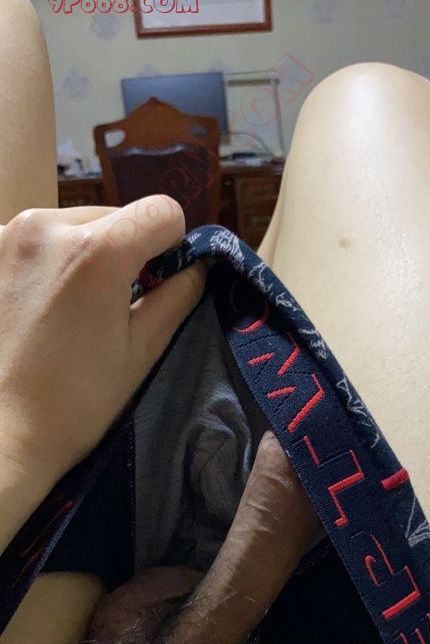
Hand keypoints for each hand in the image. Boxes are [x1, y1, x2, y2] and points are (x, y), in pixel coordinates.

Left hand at [0, 197, 204, 491]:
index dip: (172, 245)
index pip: (161, 211)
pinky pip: (36, 241)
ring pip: (73, 226)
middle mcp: (47, 225)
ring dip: (83, 255)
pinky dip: (46, 263)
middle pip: (114, 217)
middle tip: (111, 308)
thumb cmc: (75, 401)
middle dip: (123, 253)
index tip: (159, 282)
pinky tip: (36, 308)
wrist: (0, 433)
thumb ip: (178, 296)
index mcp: (97, 250)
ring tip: (70, 312)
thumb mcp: (141, 351)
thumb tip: (196, 267)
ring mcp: (7, 234)